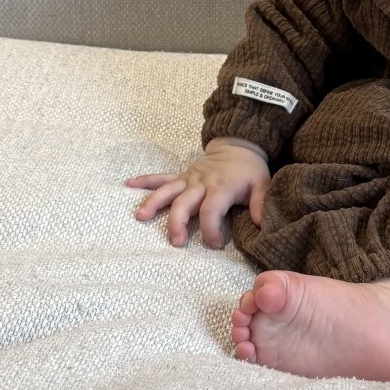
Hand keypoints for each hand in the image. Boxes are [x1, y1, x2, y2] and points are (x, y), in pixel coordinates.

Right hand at [124, 138, 270, 247]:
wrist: (238, 145)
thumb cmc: (249, 170)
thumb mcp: (262, 184)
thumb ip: (260, 203)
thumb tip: (261, 224)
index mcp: (221, 186)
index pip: (211, 210)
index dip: (211, 229)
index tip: (215, 244)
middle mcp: (201, 183)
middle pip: (184, 203)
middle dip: (177, 223)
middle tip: (175, 243)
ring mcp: (188, 179)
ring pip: (167, 191)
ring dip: (153, 203)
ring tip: (140, 217)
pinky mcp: (181, 176)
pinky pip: (160, 177)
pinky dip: (144, 181)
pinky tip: (128, 185)